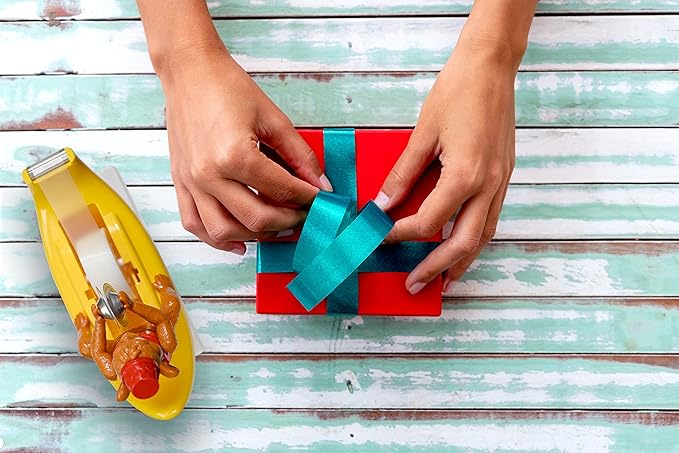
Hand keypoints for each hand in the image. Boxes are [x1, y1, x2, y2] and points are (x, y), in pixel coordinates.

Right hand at [160, 46, 331, 253]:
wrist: (189, 72)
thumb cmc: (227, 87)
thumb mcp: (272, 118)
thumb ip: (300, 154)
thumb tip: (320, 183)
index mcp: (235, 156)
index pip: (282, 190)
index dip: (307, 199)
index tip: (320, 200)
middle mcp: (209, 175)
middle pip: (256, 219)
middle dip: (288, 222)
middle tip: (303, 215)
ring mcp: (191, 182)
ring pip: (224, 231)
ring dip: (255, 236)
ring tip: (276, 227)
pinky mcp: (180, 182)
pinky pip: (194, 224)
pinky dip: (216, 239)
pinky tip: (239, 242)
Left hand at [377, 41, 517, 293]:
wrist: (492, 67)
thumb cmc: (457, 92)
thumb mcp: (423, 134)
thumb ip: (403, 174)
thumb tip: (384, 203)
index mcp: (465, 175)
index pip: (429, 222)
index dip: (401, 234)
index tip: (380, 237)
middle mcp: (488, 185)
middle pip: (464, 243)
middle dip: (437, 267)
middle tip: (415, 285)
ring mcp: (501, 182)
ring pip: (484, 235)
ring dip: (463, 260)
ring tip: (443, 279)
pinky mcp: (504, 175)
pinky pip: (491, 217)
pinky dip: (475, 238)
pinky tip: (462, 244)